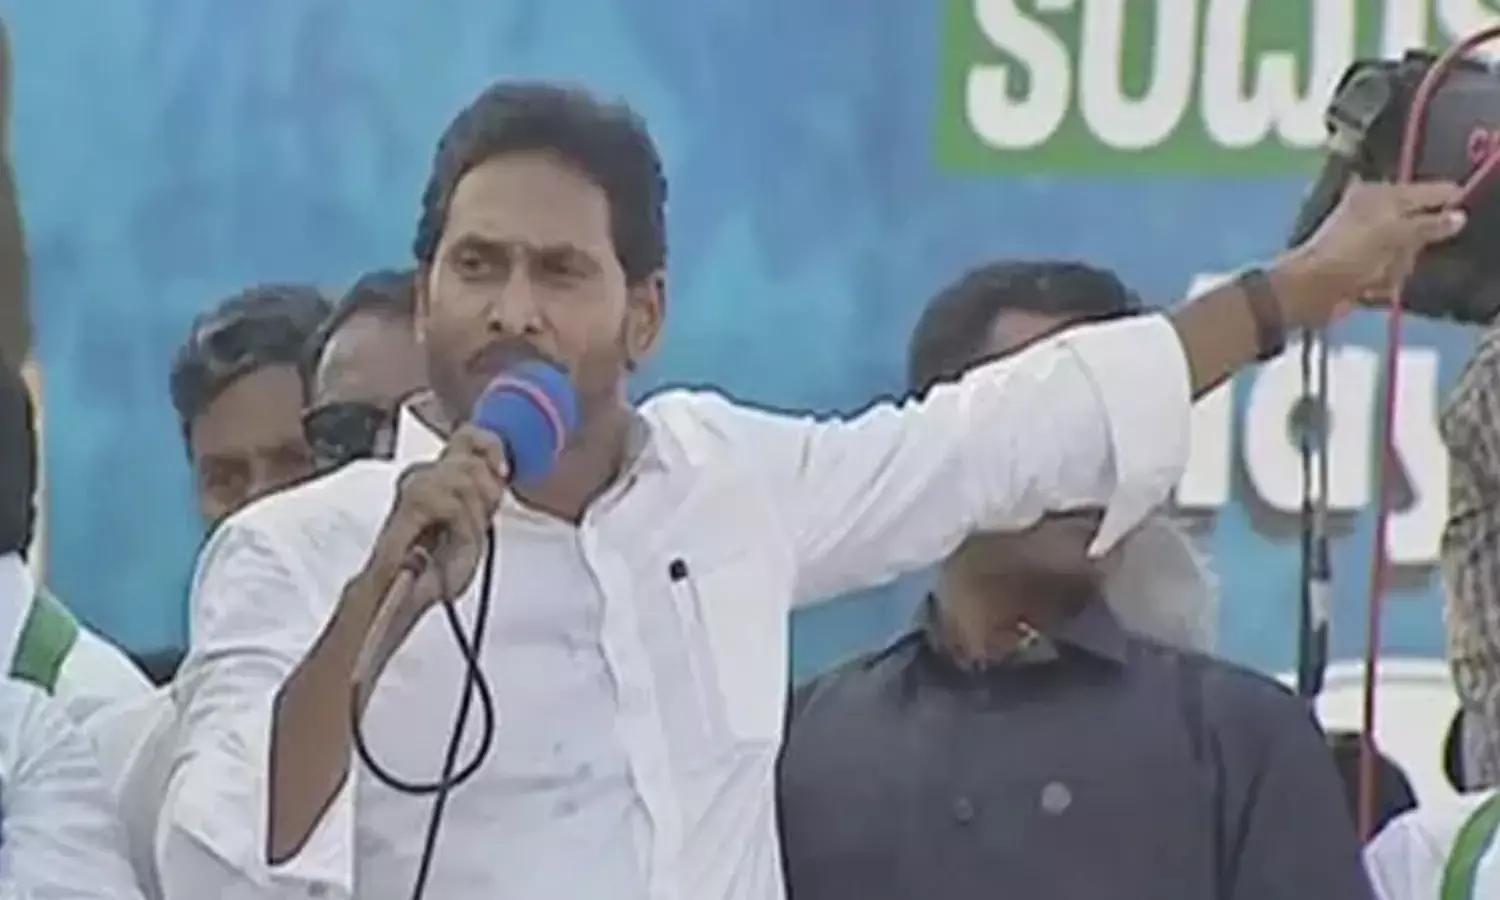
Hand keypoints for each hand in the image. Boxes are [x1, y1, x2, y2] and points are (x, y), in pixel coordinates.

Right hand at [369, 425, 508, 612]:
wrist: (405, 595)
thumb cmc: (437, 566)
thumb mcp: (474, 526)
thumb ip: (485, 495)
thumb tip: (499, 469)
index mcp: (441, 475)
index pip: (468, 436)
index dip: (490, 446)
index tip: (503, 473)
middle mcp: (423, 473)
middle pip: (470, 457)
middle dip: (484, 494)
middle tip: (474, 526)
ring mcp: (413, 485)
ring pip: (463, 478)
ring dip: (471, 517)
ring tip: (459, 541)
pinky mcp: (408, 504)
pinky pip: (449, 502)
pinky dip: (460, 527)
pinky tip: (451, 543)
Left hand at [1276, 179, 1466, 327]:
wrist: (1308, 291)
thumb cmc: (1348, 255)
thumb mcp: (1393, 235)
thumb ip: (1428, 225)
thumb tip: (1459, 216)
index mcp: (1377, 195)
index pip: (1423, 190)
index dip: (1445, 197)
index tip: (1462, 209)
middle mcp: (1372, 214)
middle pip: (1418, 228)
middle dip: (1413, 246)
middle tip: (1396, 256)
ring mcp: (1367, 242)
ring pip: (1406, 255)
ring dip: (1395, 269)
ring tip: (1375, 275)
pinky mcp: (1362, 267)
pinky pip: (1390, 275)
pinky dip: (1382, 283)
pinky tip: (1368, 288)